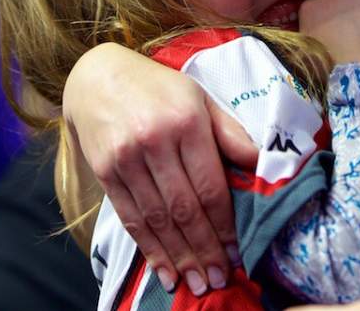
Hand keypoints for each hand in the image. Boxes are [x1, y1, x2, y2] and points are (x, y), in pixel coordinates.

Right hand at [62, 43, 258, 295]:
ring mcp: (126, 158)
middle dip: (204, 249)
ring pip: (157, 219)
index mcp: (186, 122)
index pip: (209, 186)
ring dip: (179, 257)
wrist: (97, 77)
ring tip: (196, 283)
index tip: (237, 253)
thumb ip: (229, 133)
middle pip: (184, 208)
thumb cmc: (158, 89)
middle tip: (218, 280)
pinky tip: (164, 269)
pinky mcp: (105, 172)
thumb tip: (262, 163)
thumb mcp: (199, 99)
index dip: (224, 225)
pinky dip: (149, 248)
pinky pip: (130, 218)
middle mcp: (155, 142)